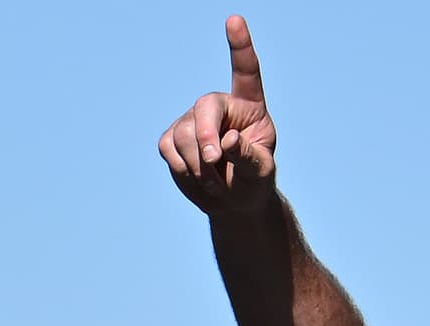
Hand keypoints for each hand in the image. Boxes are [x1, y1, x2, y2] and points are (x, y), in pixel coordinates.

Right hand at [156, 15, 280, 218]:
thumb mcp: (260, 172)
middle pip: (205, 108)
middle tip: (212, 163)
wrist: (232, 200)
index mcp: (249, 104)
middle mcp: (219, 105)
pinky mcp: (171, 138)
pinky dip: (182, 170)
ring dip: (197, 166)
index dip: (240, 45)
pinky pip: (168, 149)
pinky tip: (197, 180)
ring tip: (214, 185)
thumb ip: (248, 156)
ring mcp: (192, 119)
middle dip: (204, 137)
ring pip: (183, 134)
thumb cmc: (253, 180)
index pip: (246, 70)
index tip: (234, 20)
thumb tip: (227, 142)